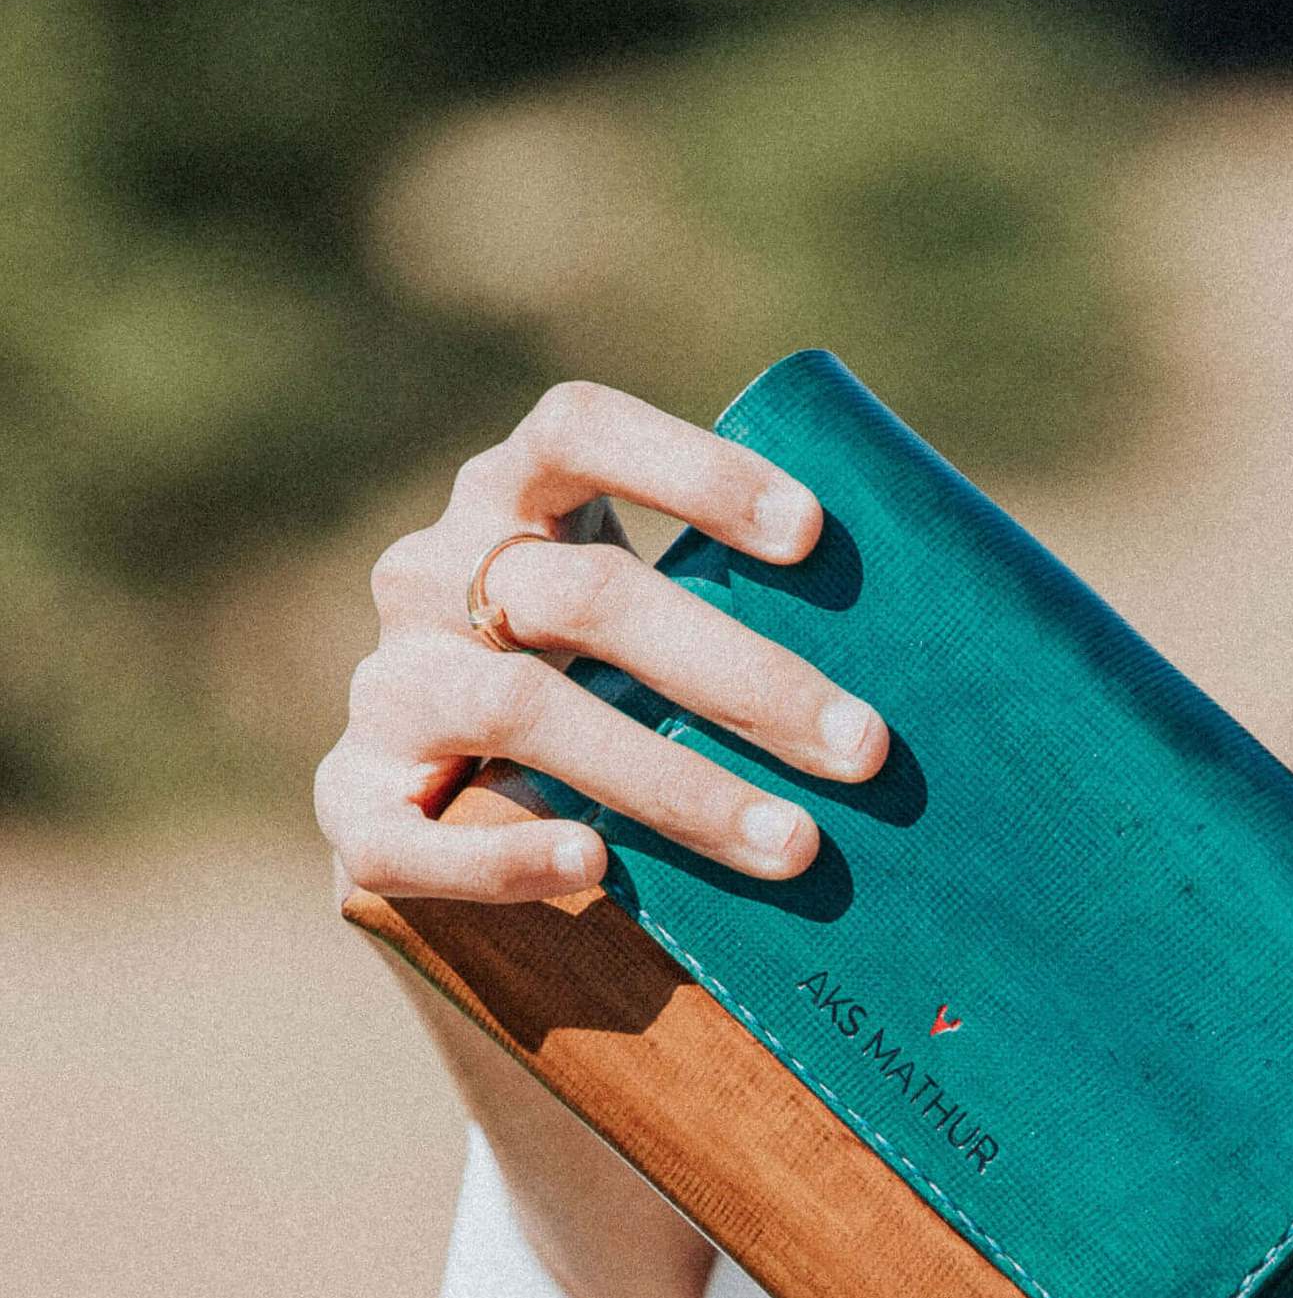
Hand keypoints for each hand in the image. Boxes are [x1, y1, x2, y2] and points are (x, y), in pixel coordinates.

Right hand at [316, 379, 889, 900]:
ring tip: (792, 844)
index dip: (689, 468)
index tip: (812, 534)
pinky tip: (594, 867)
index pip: (576, 430)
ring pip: (520, 707)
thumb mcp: (651, 633)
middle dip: (740, 673)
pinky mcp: (349, 807)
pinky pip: (414, 836)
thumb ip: (732, 613)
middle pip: (586, 593)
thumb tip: (938, 651)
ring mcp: (382, 689)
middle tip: (865, 748)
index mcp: (506, 500)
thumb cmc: (600, 700)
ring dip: (668, 780)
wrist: (445, 817)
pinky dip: (505, 854)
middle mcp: (428, 575)